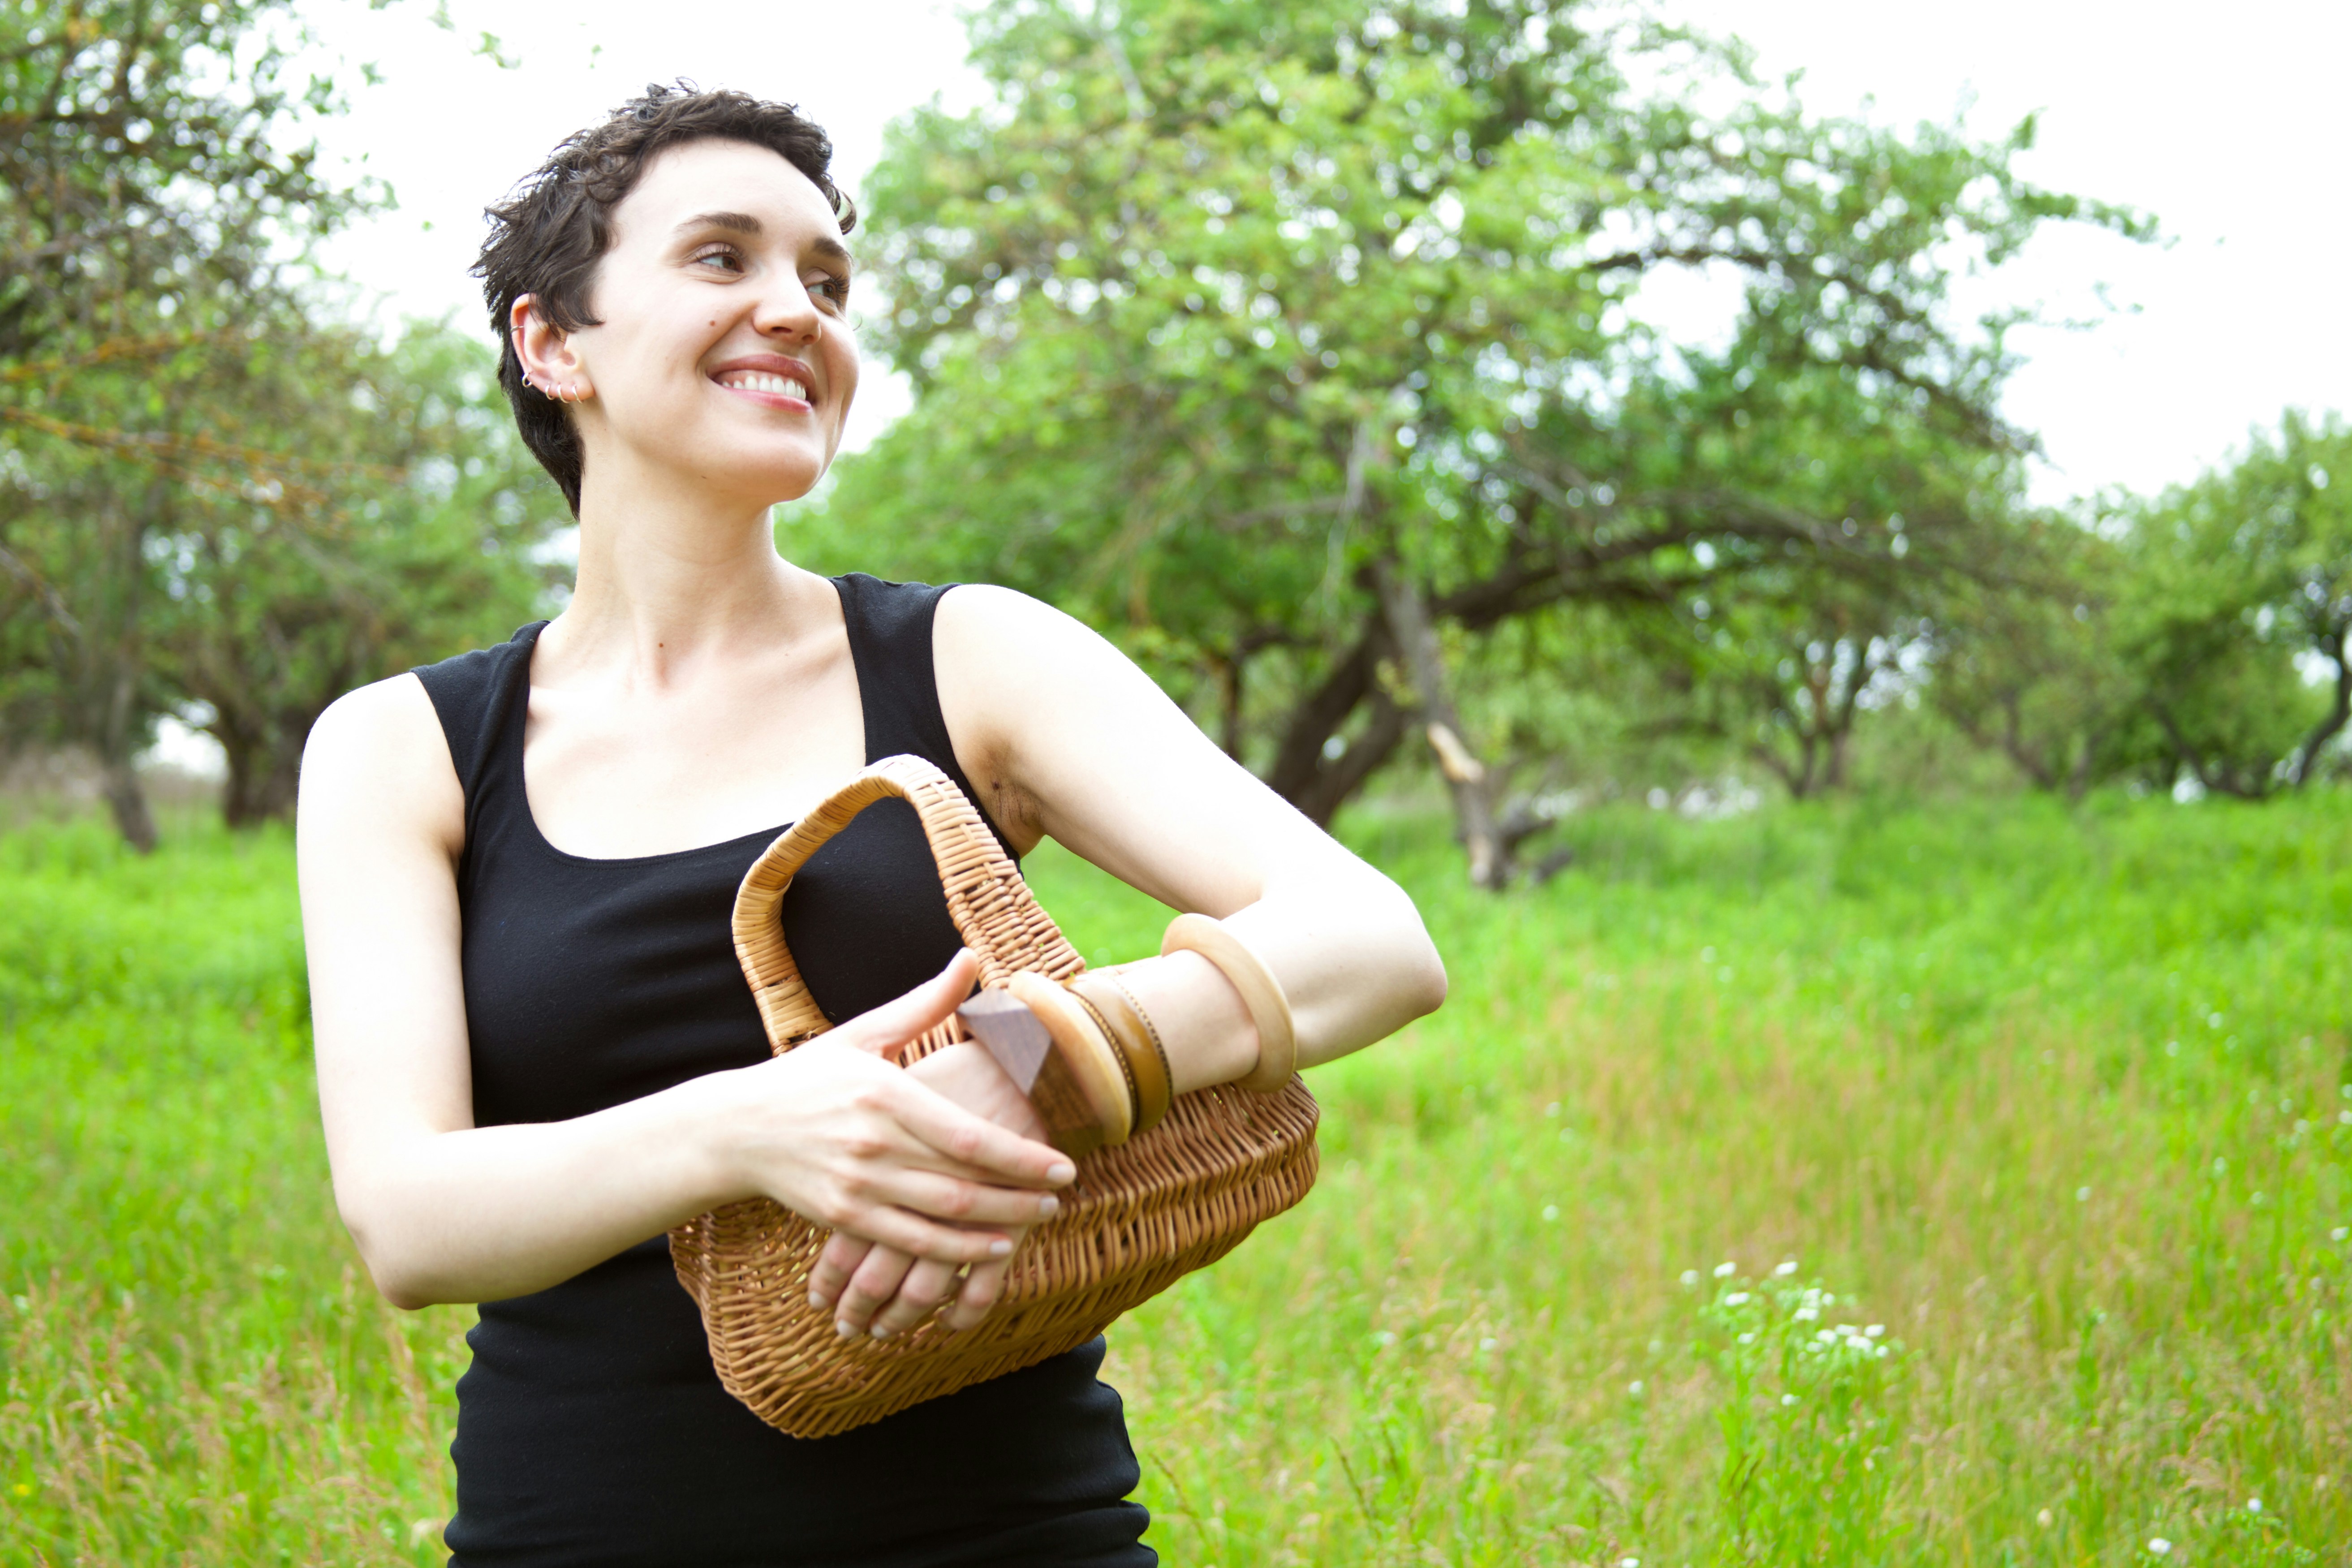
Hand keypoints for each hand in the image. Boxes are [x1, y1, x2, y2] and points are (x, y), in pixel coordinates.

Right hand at [723, 953, 1071, 1271]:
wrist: (739, 1127)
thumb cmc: (811, 1076)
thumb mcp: (865, 1032)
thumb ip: (925, 1003)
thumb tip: (971, 958)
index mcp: (886, 1095)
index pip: (969, 1136)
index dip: (1022, 1157)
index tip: (1063, 1164)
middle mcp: (873, 1144)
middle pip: (964, 1182)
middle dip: (1021, 1194)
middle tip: (1063, 1194)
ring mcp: (857, 1186)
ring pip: (942, 1218)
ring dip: (998, 1225)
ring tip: (1040, 1219)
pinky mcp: (842, 1217)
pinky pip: (910, 1243)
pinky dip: (955, 1253)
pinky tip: (991, 1249)